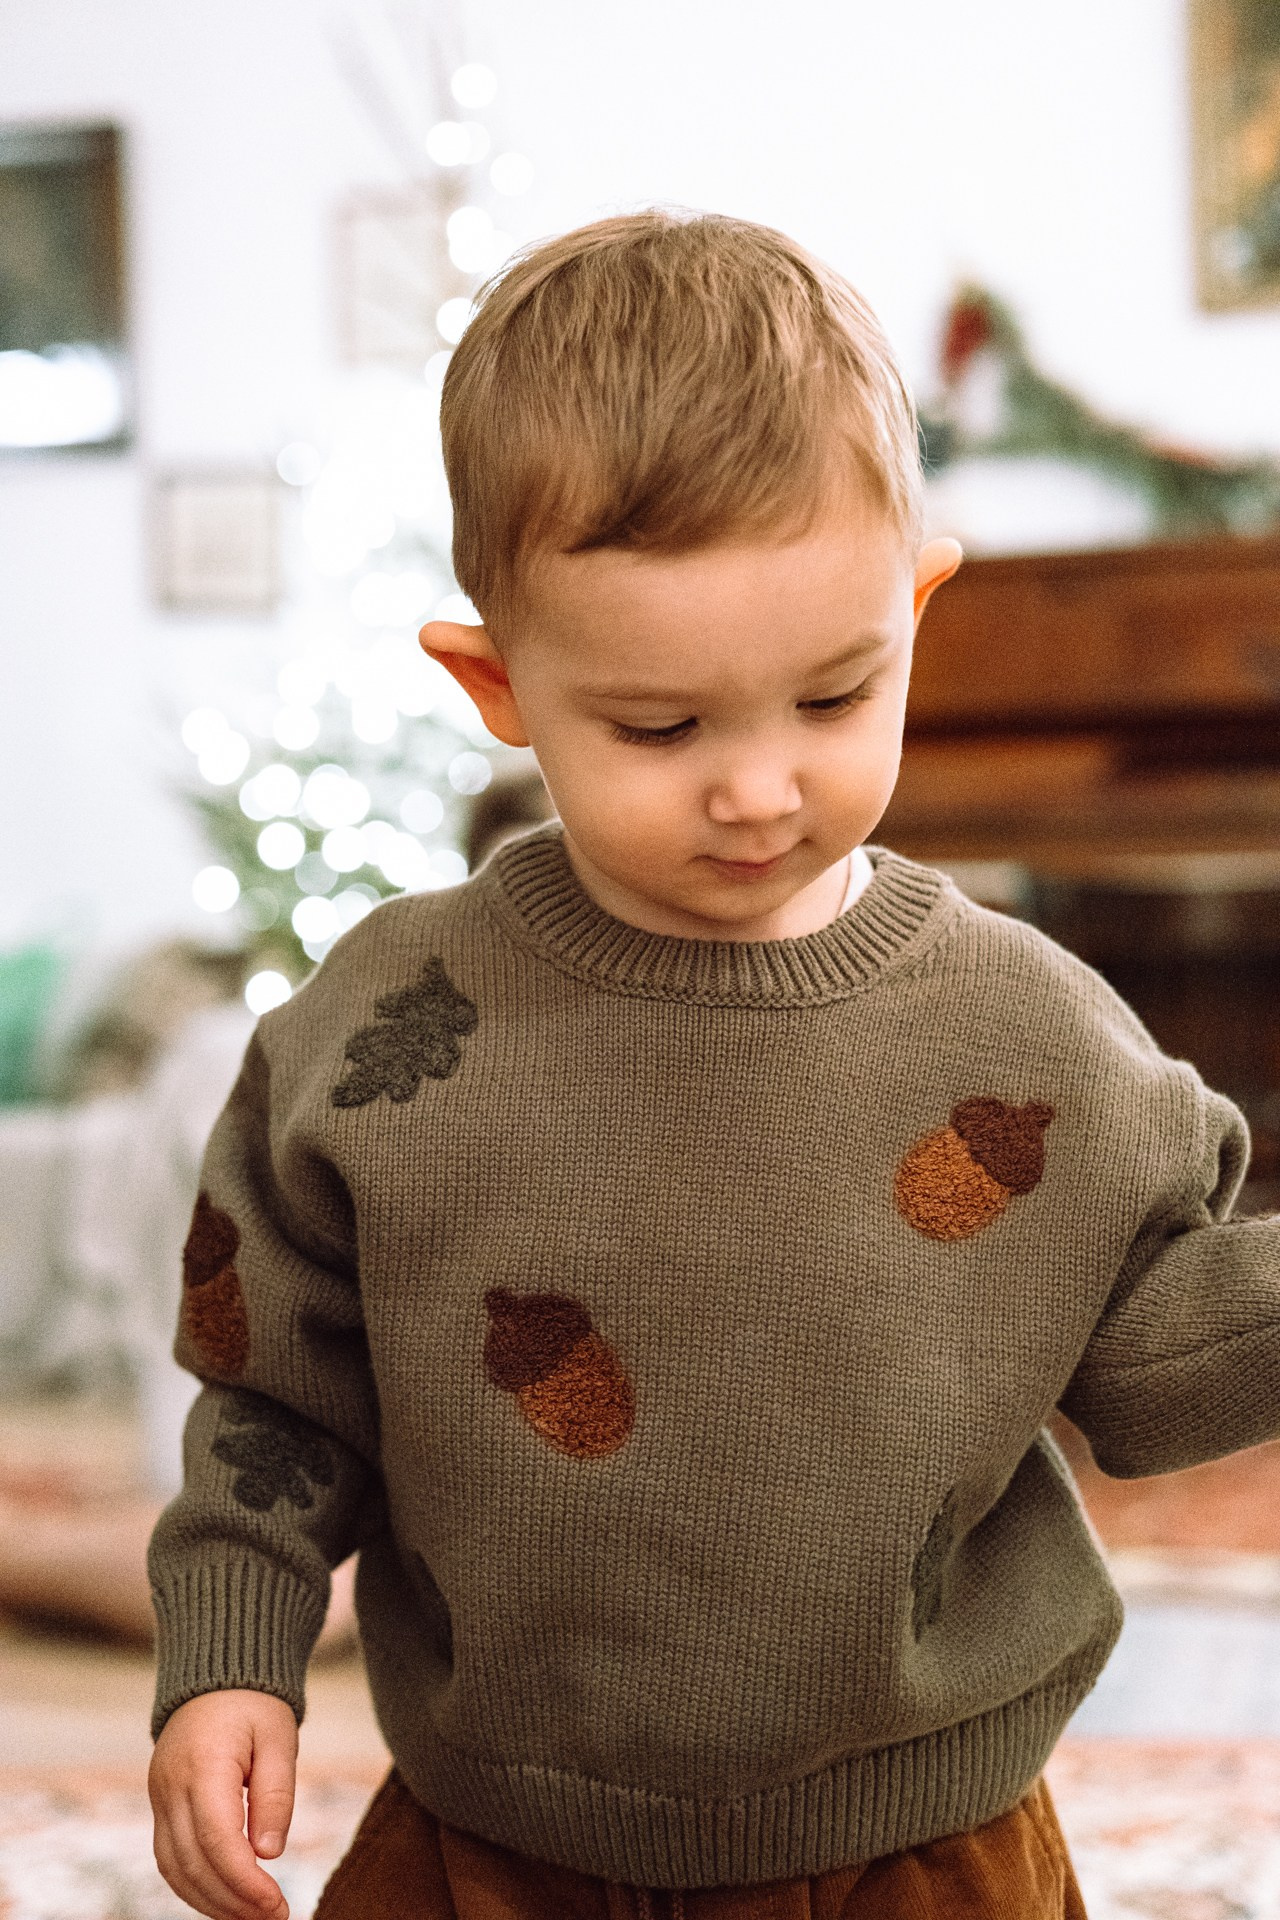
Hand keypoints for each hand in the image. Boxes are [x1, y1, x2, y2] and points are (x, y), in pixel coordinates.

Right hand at [149, 1689, 297, 1919]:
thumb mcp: (279, 1737)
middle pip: (193, 1861)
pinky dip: (195, 1885)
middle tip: (274, 1916)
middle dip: (232, 1900)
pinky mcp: (160, 1807)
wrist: (214, 1678)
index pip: (217, 1838)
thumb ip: (276, 1793)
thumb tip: (269, 1853)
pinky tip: (226, 1899)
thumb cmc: (253, 1705)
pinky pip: (170, 1858)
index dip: (245, 1880)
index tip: (276, 1902)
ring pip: (174, 1868)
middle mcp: (171, 1786)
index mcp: (203, 1764)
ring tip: (253, 1916)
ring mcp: (159, 1797)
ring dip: (211, 1901)